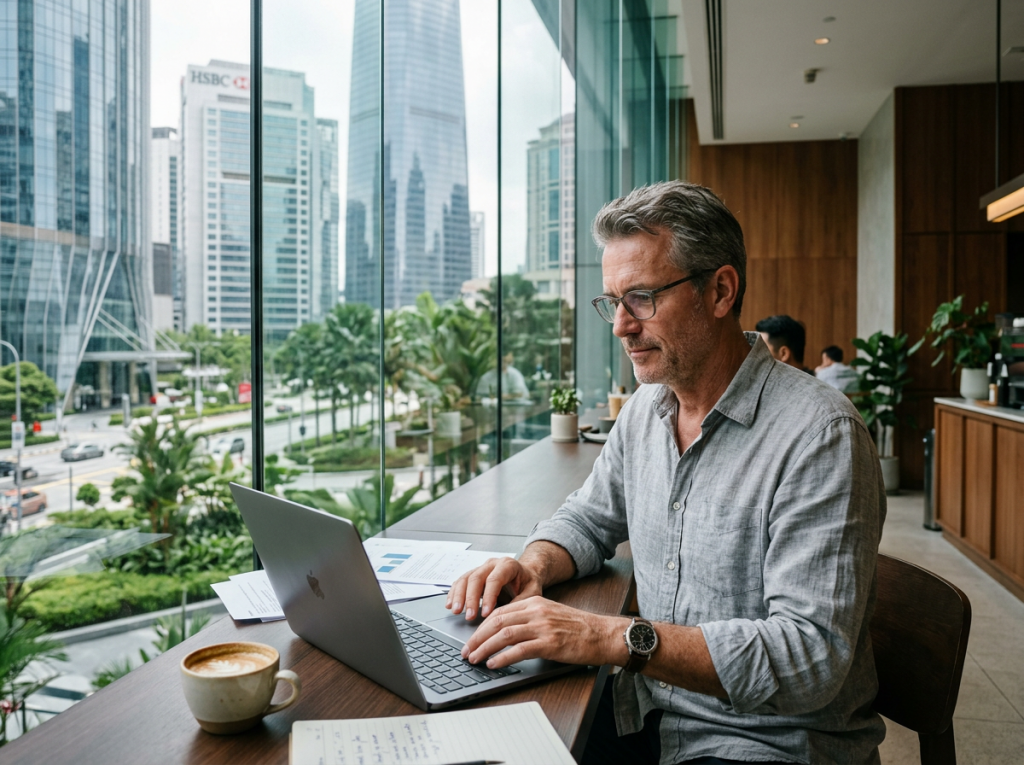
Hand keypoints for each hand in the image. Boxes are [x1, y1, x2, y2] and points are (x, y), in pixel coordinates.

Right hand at [446, 557, 543, 619]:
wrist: (526, 575)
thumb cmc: (529, 583)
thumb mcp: (532, 592)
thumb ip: (521, 602)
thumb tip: (507, 615)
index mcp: (508, 565)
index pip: (494, 579)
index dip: (488, 596)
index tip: (485, 614)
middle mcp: (492, 564)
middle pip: (476, 578)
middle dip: (470, 598)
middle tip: (469, 616)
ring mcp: (481, 568)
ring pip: (465, 578)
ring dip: (458, 596)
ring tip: (456, 611)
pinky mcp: (474, 575)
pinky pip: (460, 582)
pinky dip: (453, 593)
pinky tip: (450, 605)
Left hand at [461, 596, 625, 668]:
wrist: (602, 634)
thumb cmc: (578, 628)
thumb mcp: (550, 615)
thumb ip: (529, 618)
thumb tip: (503, 633)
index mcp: (534, 602)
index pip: (499, 612)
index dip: (481, 626)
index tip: (470, 639)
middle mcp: (536, 611)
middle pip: (497, 622)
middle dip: (477, 637)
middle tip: (465, 651)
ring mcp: (542, 626)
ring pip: (504, 635)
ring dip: (485, 648)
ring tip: (474, 659)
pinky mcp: (550, 643)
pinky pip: (519, 649)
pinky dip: (502, 657)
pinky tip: (493, 664)